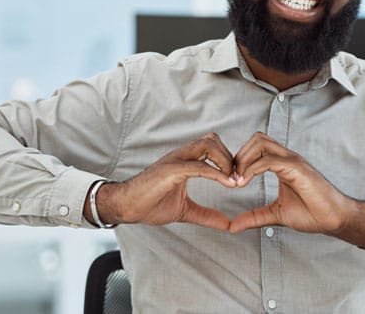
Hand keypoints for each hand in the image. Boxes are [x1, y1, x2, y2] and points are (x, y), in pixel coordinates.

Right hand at [88, 133, 235, 230]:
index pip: (212, 146)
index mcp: (185, 161)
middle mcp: (181, 155)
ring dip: (225, 161)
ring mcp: (175, 160)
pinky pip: (199, 166)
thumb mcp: (185, 210)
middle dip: (230, 157)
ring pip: (208, 145)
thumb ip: (206, 215)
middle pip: (213, 140)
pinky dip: (217, 173)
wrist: (125, 207)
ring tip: (234, 181)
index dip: (228, 159)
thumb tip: (227, 224)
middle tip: (239, 178)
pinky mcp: (170, 170)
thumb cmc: (149, 204)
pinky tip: (228, 184)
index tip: (238, 178)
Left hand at [229, 132, 364, 247]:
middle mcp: (287, 157)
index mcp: (282, 163)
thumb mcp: (276, 214)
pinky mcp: (297, 168)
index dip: (240, 160)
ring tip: (238, 181)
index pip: (256, 147)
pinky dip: (252, 169)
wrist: (335, 219)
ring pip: (261, 143)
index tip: (231, 181)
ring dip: (244, 159)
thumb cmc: (312, 213)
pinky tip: (245, 183)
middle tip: (232, 179)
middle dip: (239, 156)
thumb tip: (233, 226)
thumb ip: (255, 216)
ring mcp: (292, 160)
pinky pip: (269, 160)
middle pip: (256, 138)